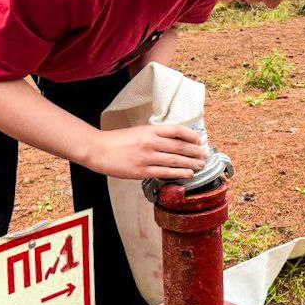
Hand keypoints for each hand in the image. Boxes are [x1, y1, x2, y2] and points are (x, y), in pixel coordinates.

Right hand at [86, 125, 207, 179]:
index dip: (191, 135)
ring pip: (175, 160)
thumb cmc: (118, 141)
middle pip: (180, 146)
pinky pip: (165, 172)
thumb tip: (174, 140)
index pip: (176, 130)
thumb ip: (155, 135)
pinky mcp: (142, 171)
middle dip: (195, 151)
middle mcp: (150, 142)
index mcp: (149, 130)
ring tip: (201, 165)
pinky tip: (188, 174)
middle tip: (205, 154)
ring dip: (191, 163)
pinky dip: (179, 173)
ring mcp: (147, 157)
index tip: (199, 139)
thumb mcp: (138, 131)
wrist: (99, 150)